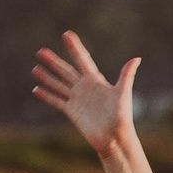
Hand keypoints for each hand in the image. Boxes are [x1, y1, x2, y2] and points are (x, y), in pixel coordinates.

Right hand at [30, 31, 138, 158]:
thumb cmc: (122, 116)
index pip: (83, 60)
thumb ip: (127, 75)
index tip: (66, 34)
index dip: (75, 48)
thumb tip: (137, 58)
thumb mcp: (123, 93)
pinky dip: (46, 95)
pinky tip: (36, 89)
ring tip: (35, 68)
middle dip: (54, 61)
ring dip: (47, 77)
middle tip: (40, 51)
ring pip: (58, 85)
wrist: (115, 138)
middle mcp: (85, 88)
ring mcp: (78, 100)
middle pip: (66, 71)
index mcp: (96, 81)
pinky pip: (56, 101)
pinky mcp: (72, 112)